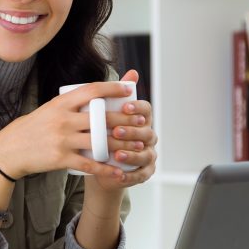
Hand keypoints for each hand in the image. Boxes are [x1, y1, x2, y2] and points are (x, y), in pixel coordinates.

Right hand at [0, 80, 135, 178]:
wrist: (11, 149)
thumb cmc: (36, 127)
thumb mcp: (51, 108)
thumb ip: (72, 103)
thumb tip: (98, 95)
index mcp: (61, 103)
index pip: (91, 90)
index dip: (112, 87)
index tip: (128, 88)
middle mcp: (63, 119)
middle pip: (101, 117)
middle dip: (126, 119)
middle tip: (142, 120)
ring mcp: (62, 139)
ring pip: (99, 140)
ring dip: (122, 144)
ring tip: (137, 146)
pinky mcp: (61, 158)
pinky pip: (89, 163)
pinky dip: (106, 168)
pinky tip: (118, 171)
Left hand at [93, 69, 157, 191]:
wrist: (100, 164)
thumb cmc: (103, 135)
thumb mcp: (102, 114)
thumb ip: (110, 93)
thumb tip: (127, 72)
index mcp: (140, 119)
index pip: (146, 110)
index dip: (137, 108)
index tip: (124, 107)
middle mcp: (148, 136)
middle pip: (147, 132)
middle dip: (132, 132)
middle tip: (116, 131)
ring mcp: (148, 155)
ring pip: (145, 154)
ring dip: (131, 155)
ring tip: (116, 154)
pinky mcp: (144, 172)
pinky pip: (141, 174)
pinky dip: (130, 176)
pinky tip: (119, 175)